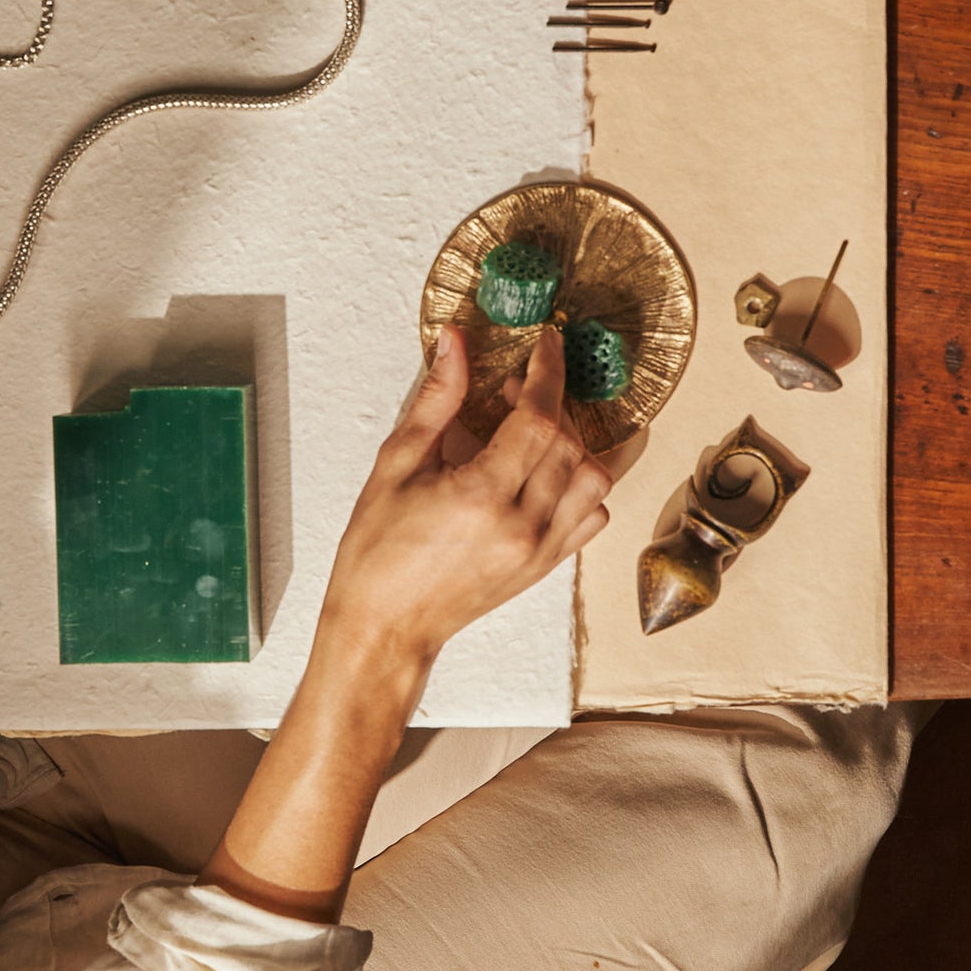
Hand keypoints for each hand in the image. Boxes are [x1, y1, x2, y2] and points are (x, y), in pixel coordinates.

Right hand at [311, 324, 612, 714]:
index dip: (547, 372)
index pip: (539, 418)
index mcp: (482, 496)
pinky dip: (581, 485)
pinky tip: (544, 473)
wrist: (385, 627)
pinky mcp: (546, 567)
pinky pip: (592, 516)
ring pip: (593, 478)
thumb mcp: (396, 465)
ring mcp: (541, 550)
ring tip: (532, 431)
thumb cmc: (378, 553)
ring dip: (573, 442)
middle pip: (569, 442)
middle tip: (511, 389)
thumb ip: (435, 401)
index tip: (546, 344)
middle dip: (549, 403)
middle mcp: (523, 525)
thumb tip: (455, 344)